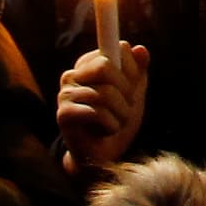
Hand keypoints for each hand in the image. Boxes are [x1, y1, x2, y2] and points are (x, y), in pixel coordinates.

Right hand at [56, 41, 148, 172]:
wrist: (105, 156)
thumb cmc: (118, 120)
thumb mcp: (134, 93)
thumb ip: (138, 70)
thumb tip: (140, 49)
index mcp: (89, 64)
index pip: (118, 48)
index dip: (133, 70)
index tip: (132, 89)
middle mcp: (72, 74)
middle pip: (105, 66)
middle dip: (126, 91)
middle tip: (125, 108)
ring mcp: (65, 94)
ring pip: (104, 93)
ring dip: (121, 113)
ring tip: (117, 123)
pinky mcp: (64, 114)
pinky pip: (97, 112)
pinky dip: (111, 125)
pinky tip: (107, 131)